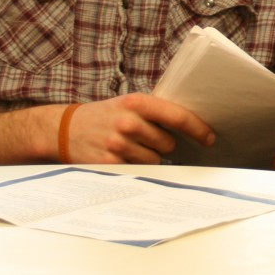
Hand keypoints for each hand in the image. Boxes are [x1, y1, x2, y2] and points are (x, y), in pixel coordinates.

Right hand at [64, 93, 212, 164]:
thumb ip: (155, 111)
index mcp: (136, 103)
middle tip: (145, 138)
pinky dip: (135, 167)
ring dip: (149, 156)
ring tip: (130, 147)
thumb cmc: (104, 116)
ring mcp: (118, 145)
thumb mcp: (128, 104)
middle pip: (168, 143)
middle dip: (164, 144)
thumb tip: (192, 123)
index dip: (198, 129)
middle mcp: (128, 122)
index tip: (210, 137)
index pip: (178, 116)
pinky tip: (121, 157)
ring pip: (156, 160)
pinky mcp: (109, 164)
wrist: (64, 129)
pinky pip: (139, 171)